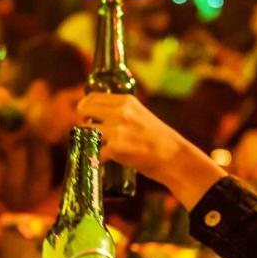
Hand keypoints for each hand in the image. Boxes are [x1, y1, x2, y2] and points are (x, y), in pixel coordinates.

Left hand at [77, 93, 224, 209]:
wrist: (174, 158)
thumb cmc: (158, 139)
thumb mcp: (140, 115)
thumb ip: (121, 112)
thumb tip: (96, 115)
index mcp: (126, 101)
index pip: (92, 97)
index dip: (85, 107)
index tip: (87, 116)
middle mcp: (120, 112)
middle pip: (84, 109)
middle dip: (83, 121)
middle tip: (90, 132)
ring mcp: (117, 130)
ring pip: (85, 130)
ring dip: (88, 139)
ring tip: (98, 146)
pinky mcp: (115, 148)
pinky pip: (94, 152)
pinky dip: (95, 158)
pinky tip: (102, 160)